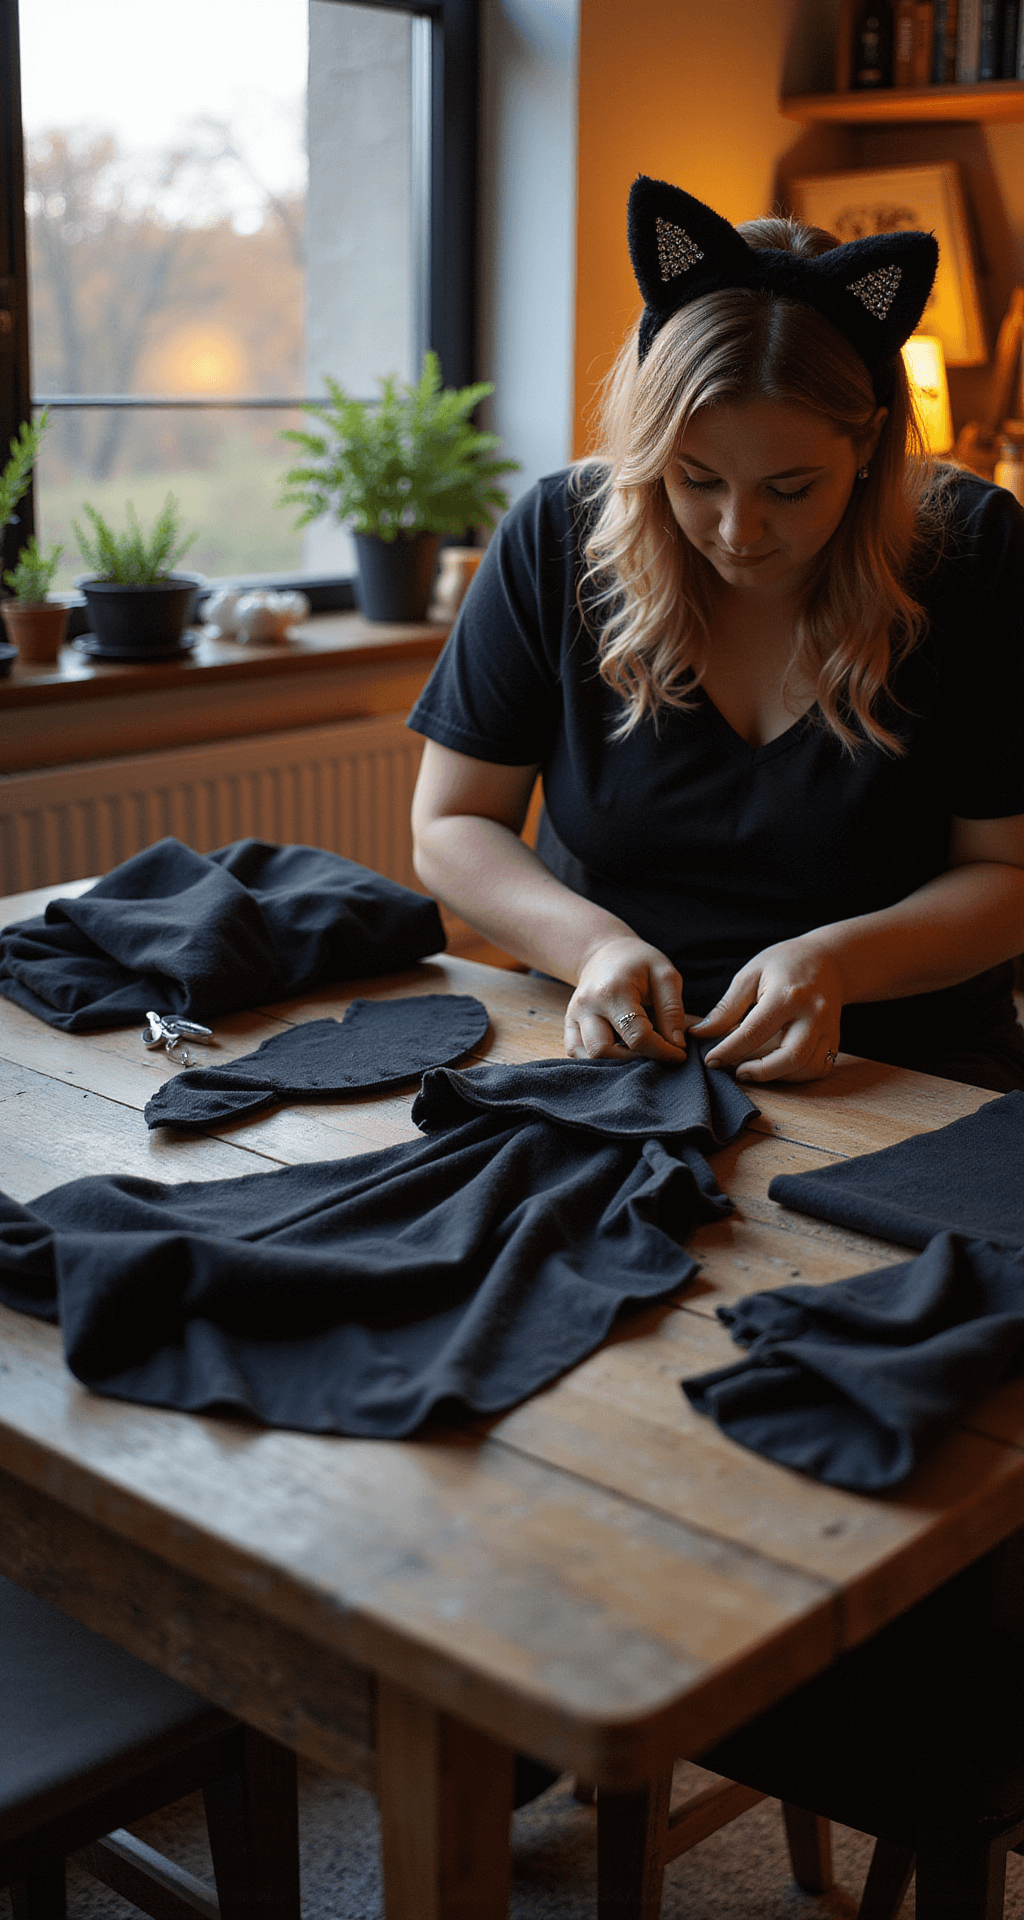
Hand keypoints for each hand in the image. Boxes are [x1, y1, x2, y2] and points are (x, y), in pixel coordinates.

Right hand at [564, 936, 689, 1061]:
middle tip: (657, 1054)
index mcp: (612, 992)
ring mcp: (574, 1016)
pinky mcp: (569, 1024)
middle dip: (635, 1060)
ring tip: (638, 1052)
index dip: (662, 1051)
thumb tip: (676, 1045)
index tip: (679, 1054)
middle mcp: (587, 1006)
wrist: (605, 952)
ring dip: (615, 1062)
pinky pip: (576, 1052)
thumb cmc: (638, 962)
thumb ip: (672, 1010)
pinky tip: (619, 1052)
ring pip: (588, 1057)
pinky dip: (598, 1060)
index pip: (638, 1036)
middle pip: (606, 1052)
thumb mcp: (664, 975)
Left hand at [690, 938, 843, 1082]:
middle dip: (760, 1072)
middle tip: (737, 1072)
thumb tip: (699, 1035)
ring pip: (808, 1067)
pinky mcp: (835, 1038)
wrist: (829, 959)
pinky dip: (797, 1075)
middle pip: (790, 1057)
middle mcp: (813, 1014)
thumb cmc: (784, 963)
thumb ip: (726, 1008)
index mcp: (787, 995)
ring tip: (755, 1069)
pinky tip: (777, 1067)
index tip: (711, 1061)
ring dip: (779, 1076)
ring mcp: (828, 1028)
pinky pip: (820, 1067)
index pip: (754, 1032)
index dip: (728, 1051)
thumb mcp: (750, 974)